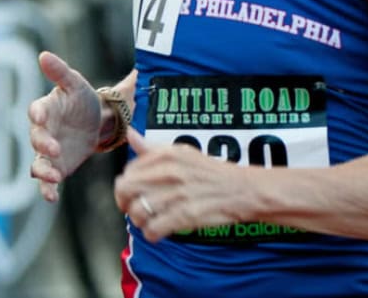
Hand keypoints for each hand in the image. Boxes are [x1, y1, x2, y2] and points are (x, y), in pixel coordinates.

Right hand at [28, 51, 102, 201]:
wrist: (96, 121)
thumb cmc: (82, 99)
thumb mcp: (76, 84)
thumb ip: (60, 72)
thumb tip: (43, 55)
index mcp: (46, 109)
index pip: (37, 110)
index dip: (37, 113)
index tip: (40, 116)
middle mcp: (43, 131)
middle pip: (36, 139)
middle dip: (43, 144)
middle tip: (54, 148)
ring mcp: (47, 151)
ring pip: (38, 163)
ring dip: (42, 171)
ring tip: (52, 176)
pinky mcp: (56, 167)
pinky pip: (47, 180)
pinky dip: (47, 189)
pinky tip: (52, 197)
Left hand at [114, 127, 249, 242]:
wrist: (242, 190)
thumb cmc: (211, 173)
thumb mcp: (183, 153)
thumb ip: (153, 148)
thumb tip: (131, 135)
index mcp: (166, 154)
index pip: (128, 171)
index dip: (127, 185)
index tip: (135, 192)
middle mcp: (169, 171)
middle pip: (125, 190)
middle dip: (125, 203)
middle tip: (134, 208)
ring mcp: (176, 194)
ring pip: (137, 212)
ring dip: (140, 221)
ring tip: (151, 220)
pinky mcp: (185, 215)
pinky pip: (153, 229)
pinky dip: (152, 234)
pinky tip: (160, 230)